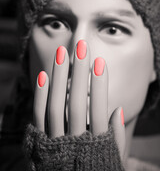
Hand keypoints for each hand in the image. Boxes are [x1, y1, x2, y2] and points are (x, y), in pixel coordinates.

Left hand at [33, 40, 125, 162]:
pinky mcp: (39, 142)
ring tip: (61, 53)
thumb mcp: (111, 161)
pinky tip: (43, 75)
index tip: (100, 62)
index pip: (98, 109)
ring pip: (55, 106)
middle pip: (75, 102)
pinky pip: (38, 117)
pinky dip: (40, 95)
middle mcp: (73, 142)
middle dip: (79, 73)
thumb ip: (116, 139)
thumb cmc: (94, 170)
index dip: (99, 84)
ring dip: (58, 77)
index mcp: (95, 146)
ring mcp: (53, 142)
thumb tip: (117, 109)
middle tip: (81, 48)